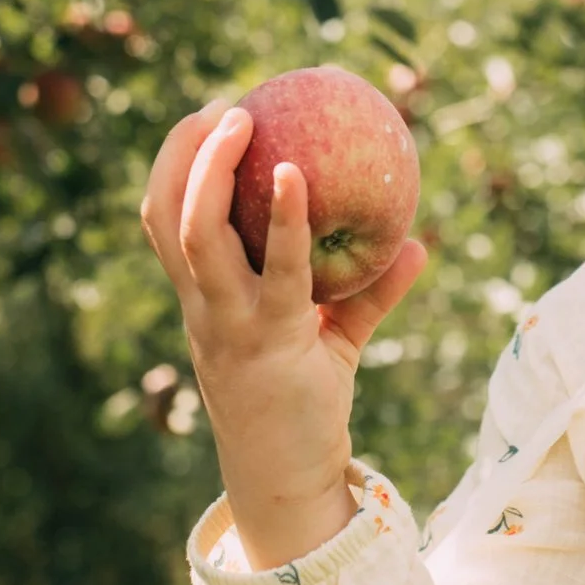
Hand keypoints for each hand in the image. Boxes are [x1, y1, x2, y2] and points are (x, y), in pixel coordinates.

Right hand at [140, 98, 429, 568]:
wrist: (289, 477)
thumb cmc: (306, 400)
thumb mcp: (335, 337)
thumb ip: (369, 291)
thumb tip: (419, 245)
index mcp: (203, 299)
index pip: (165, 222)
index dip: (174, 166)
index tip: (205, 118)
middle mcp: (204, 306)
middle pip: (168, 217)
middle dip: (183, 156)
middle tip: (223, 107)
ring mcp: (229, 323)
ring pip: (200, 235)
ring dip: (214, 173)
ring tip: (244, 120)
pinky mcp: (269, 339)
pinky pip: (276, 269)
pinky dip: (284, 219)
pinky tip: (297, 177)